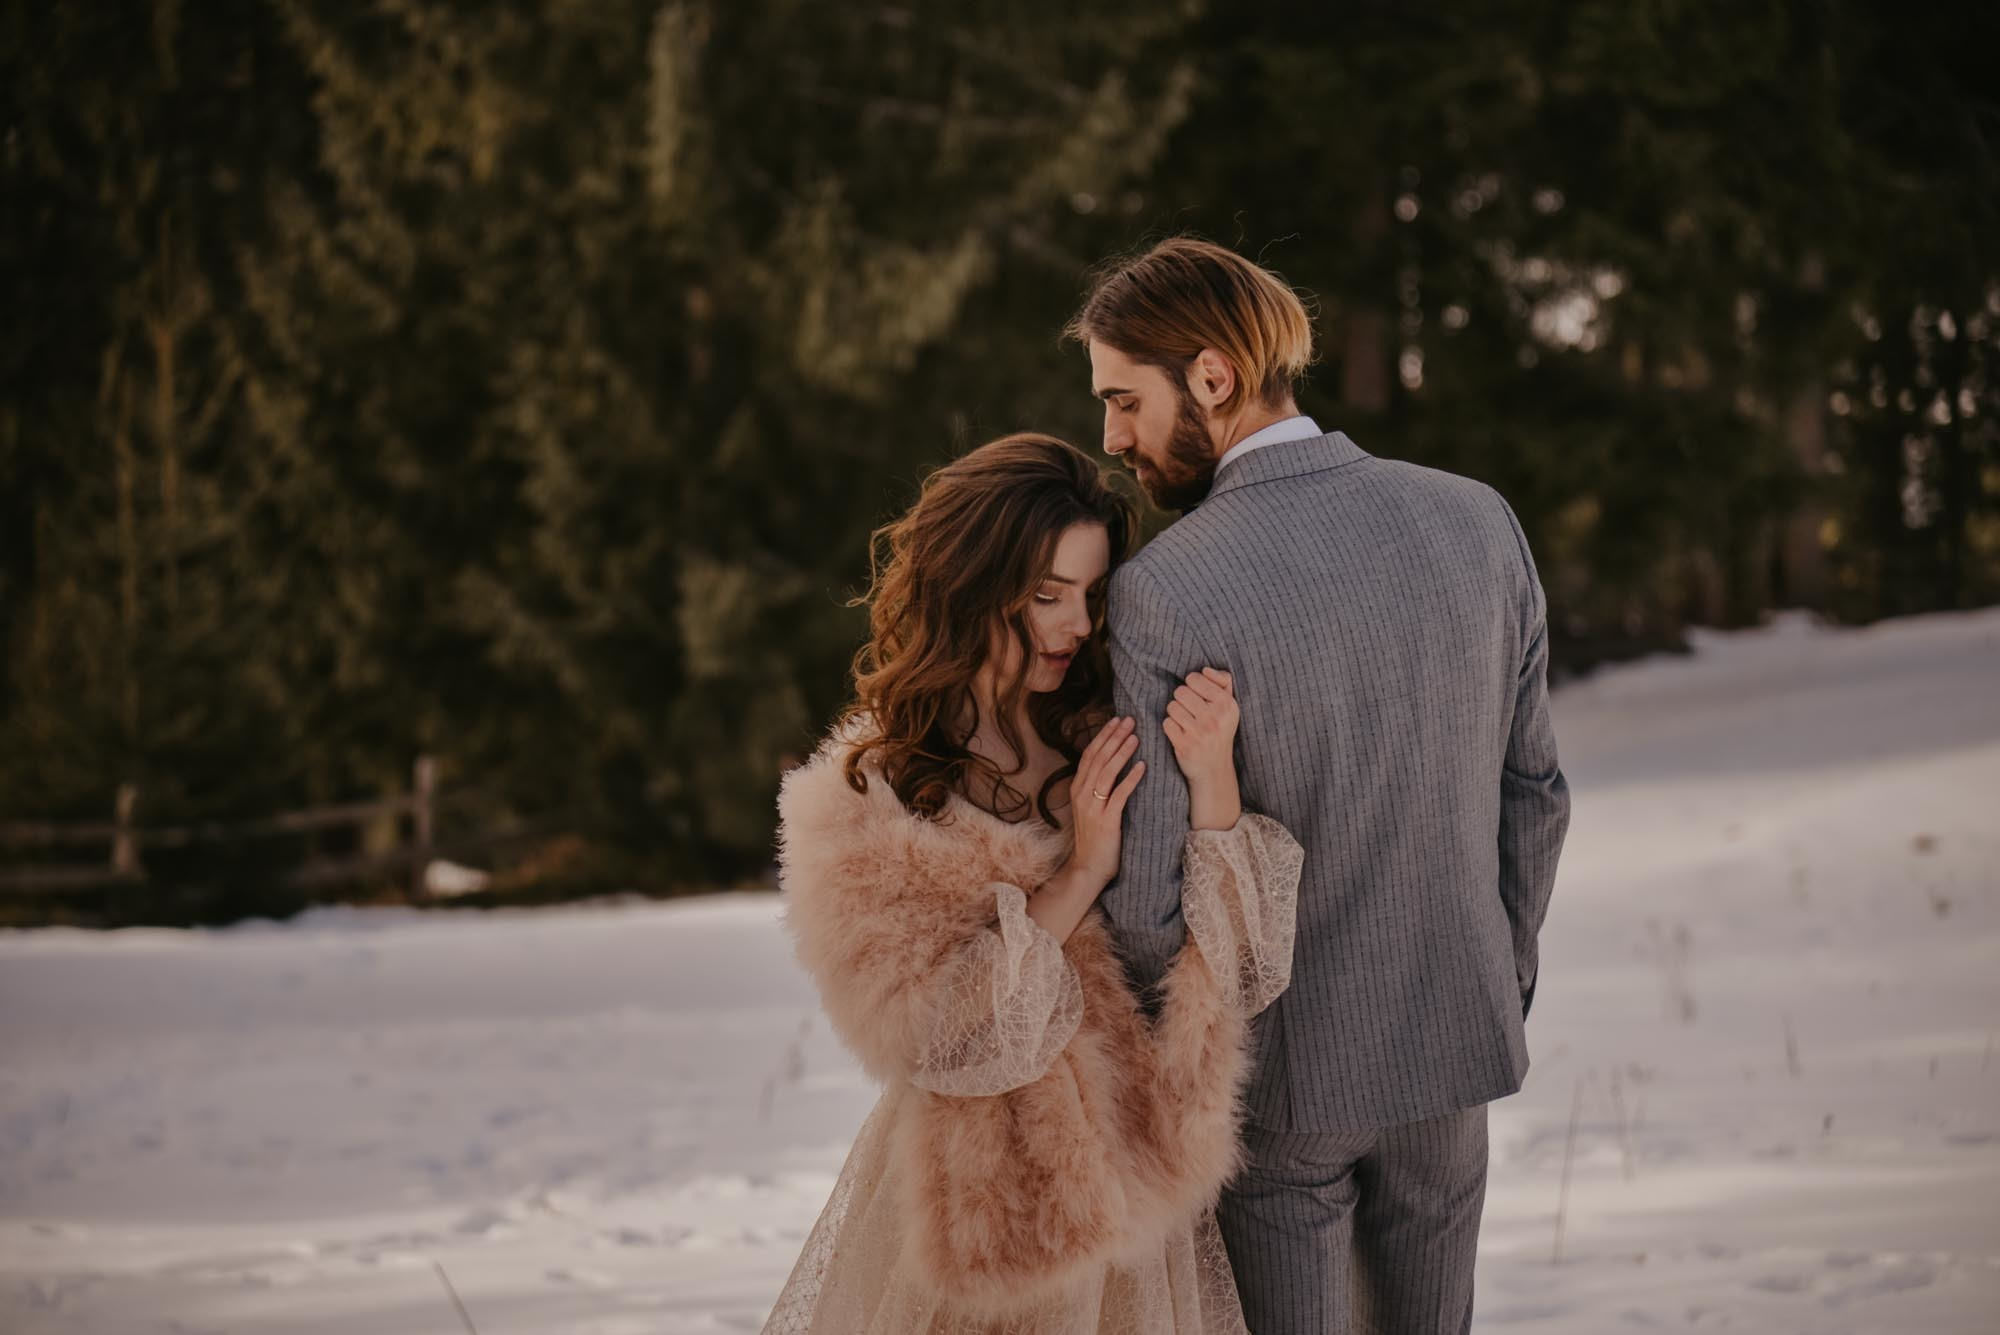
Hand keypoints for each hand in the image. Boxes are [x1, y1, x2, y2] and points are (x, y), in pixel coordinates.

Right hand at [1067, 715, 1143, 887]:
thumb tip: (1115, 765)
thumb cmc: (1096, 838)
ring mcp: (1093, 807)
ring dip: (1122, 752)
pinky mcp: (1106, 821)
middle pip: (1098, 758)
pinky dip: (1130, 779)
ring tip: (1136, 737)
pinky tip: (1142, 767)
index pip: (1090, 754)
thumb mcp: (1092, 808)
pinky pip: (1119, 795)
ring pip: (1106, 772)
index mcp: (1078, 789)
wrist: (1088, 868)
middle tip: (1130, 720)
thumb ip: (1099, 788)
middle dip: (1114, 737)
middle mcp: (1082, 794)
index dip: (1103, 736)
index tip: (1117, 720)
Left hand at [1163, 668, 1237, 789]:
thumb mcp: (1228, 706)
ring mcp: (1200, 732)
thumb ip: (1222, 681)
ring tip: (1186, 722)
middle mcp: (1215, 718)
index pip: (1194, 678)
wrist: (1214, 769)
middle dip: (1182, 700)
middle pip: (1180, 691)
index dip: (1192, 686)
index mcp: (1227, 704)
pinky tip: (1181, 733)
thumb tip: (1205, 669)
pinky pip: (1167, 723)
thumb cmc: (1219, 731)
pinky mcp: (1185, 745)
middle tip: (1191, 712)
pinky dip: (1170, 727)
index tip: (1199, 698)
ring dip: (1175, 713)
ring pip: (1172, 706)